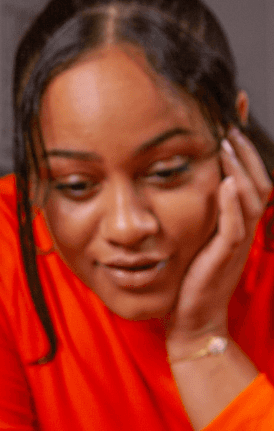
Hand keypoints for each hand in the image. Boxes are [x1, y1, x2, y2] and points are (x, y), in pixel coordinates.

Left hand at [166, 127, 272, 354]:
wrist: (191, 320)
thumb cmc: (187, 279)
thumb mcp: (191, 237)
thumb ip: (193, 210)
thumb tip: (174, 180)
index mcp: (235, 219)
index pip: (246, 172)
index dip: (242, 142)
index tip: (231, 110)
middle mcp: (242, 225)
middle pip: (256, 175)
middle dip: (244, 143)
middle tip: (231, 114)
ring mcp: (237, 241)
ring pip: (249, 195)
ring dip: (240, 166)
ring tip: (227, 140)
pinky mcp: (226, 257)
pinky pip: (236, 226)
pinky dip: (233, 204)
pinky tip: (225, 183)